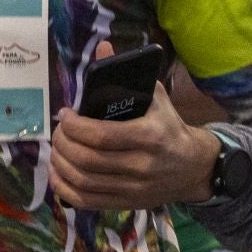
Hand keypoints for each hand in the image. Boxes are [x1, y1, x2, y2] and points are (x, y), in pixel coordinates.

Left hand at [50, 42, 217, 210]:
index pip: (101, 135)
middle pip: (88, 159)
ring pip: (84, 181)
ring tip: (57, 148)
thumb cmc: (169, 127)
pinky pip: (87, 201)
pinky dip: (65, 188)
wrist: (194, 168)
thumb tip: (103, 47)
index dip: (75, 126)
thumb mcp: (155, 97)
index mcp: (150, 136)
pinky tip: (57, 172)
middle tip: (58, 131)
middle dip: (64, 143)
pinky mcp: (127, 204)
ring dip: (61, 163)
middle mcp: (142, 165)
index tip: (65, 114)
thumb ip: (126, 75)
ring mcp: (134, 189)